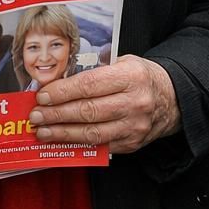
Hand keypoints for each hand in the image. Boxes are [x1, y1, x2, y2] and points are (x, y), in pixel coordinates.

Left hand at [28, 55, 180, 153]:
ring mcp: (134, 126)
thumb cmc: (140, 77)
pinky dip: (78, 145)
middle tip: (36, 115)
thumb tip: (58, 81)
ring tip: (42, 131)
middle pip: (88, 111)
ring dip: (63, 133)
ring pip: (92, 133)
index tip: (43, 95)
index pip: (90, 85)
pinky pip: (100, 147)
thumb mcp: (124, 62)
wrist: (172, 99)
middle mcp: (134, 102)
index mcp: (131, 76)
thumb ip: (96, 70)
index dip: (63, 92)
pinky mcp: (132, 144)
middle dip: (57, 114)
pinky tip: (61, 141)